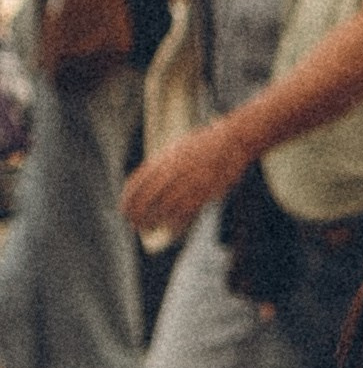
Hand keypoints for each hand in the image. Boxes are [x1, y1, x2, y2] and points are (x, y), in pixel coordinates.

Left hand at [123, 116, 250, 241]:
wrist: (233, 140)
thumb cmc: (205, 144)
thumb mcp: (177, 148)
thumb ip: (161, 164)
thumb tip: (144, 182)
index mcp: (165, 158)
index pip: (138, 182)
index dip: (128, 198)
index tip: (124, 209)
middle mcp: (174, 170)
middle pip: (147, 197)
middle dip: (137, 213)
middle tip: (133, 223)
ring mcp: (189, 181)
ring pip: (164, 207)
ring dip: (153, 219)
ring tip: (147, 227)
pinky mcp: (205, 191)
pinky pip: (185, 211)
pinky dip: (175, 221)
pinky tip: (169, 227)